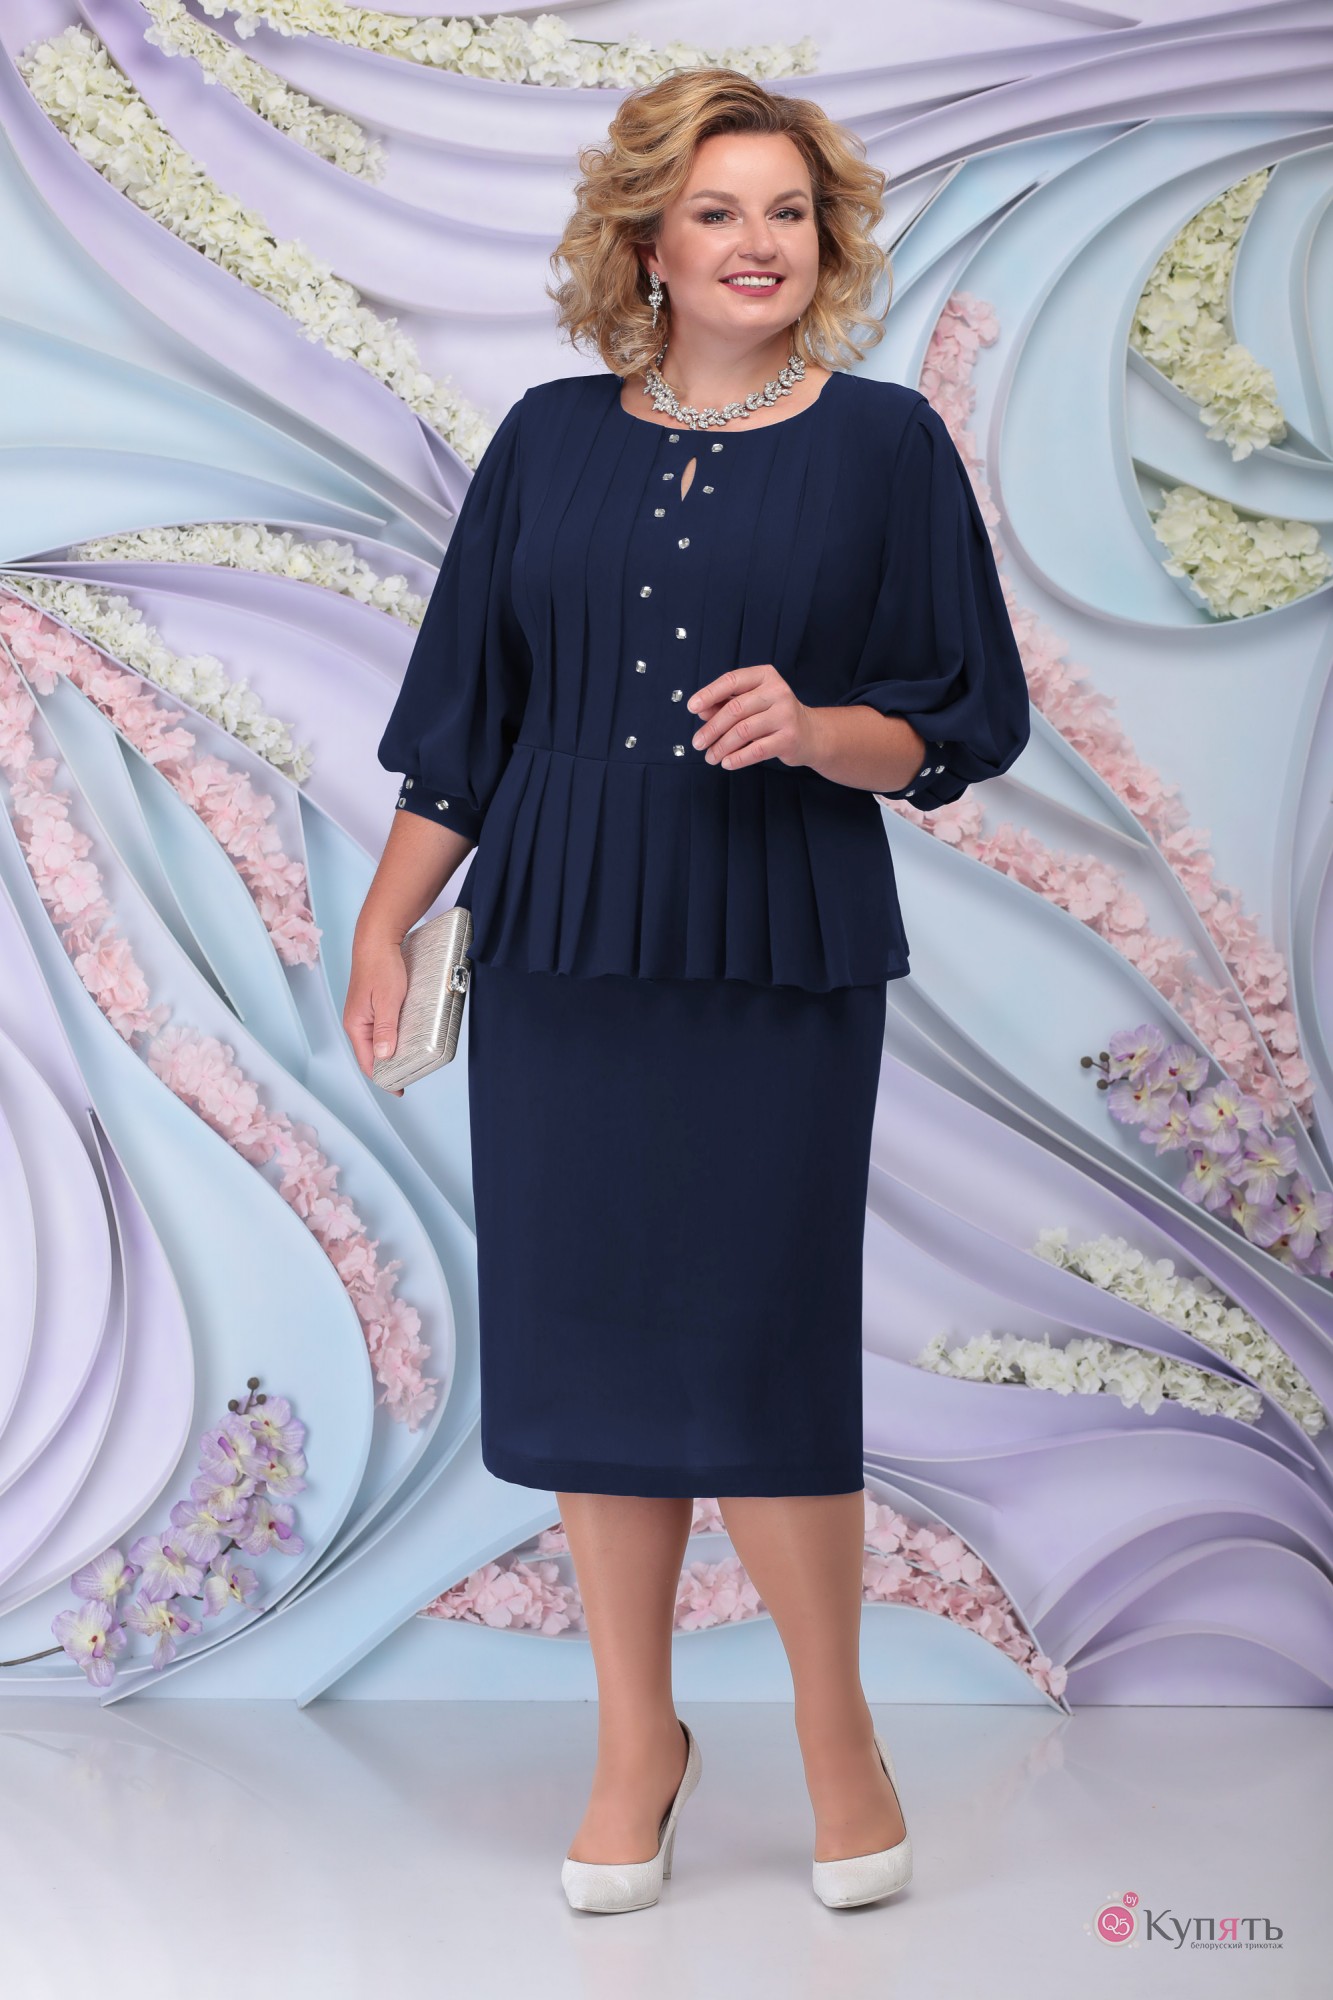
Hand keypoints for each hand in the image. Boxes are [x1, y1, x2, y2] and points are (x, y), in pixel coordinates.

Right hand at [344, 931, 408, 1096]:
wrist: (377, 940)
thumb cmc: (380, 966)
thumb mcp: (388, 1000)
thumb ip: (385, 1029)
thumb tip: (383, 1056)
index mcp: (356, 1025)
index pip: (367, 1061)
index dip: (383, 1078)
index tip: (399, 1089)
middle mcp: (357, 1022)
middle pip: (372, 1054)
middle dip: (389, 1068)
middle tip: (409, 1077)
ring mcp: (365, 1014)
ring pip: (378, 1041)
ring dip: (392, 1052)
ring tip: (410, 1061)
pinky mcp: (374, 1005)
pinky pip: (383, 1028)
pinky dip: (394, 1037)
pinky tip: (408, 1038)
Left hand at [686, 664, 818, 771]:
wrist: (810, 734)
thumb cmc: (774, 716)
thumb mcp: (751, 704)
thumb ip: (725, 703)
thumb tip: (701, 710)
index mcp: (765, 676)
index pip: (732, 680)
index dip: (709, 694)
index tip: (691, 707)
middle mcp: (777, 692)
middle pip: (735, 709)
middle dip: (712, 728)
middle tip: (698, 742)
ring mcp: (785, 715)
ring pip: (743, 731)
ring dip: (721, 746)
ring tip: (710, 756)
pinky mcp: (789, 738)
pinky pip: (756, 750)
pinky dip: (737, 758)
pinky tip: (727, 762)